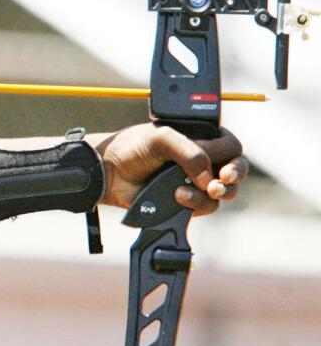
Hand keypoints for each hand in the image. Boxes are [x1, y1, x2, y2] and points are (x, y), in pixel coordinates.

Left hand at [87, 124, 248, 215]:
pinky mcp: (185, 201)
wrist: (108, 172)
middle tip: (221, 180)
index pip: (231, 146)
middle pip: (235, 171)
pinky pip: (204, 207)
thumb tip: (210, 179)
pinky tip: (177, 196)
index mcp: (199, 138)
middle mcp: (201, 161)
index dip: (233, 156)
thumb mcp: (160, 138)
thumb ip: (189, 152)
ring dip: (212, 193)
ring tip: (190, 189)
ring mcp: (194, 182)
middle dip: (234, 176)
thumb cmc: (131, 148)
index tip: (223, 167)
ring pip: (222, 193)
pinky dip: (196, 204)